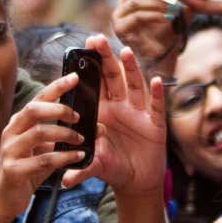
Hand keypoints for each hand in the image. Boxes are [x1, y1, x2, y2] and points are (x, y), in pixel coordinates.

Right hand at [0, 74, 88, 220]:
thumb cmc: (27, 170)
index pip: (38, 99)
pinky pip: (43, 160)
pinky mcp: (14, 170)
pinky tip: (78, 157)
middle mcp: (11, 132)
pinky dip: (64, 157)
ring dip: (64, 134)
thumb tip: (93, 125)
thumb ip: (60, 136)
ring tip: (82, 139)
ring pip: (39, 133)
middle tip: (79, 116)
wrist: (3, 199)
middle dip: (59, 109)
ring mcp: (10, 151)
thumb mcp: (42, 149)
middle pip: (34, 110)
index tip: (75, 77)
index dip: (56, 87)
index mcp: (18, 123)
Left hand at [61, 35, 167, 195]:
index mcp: (102, 113)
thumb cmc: (113, 168)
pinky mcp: (154, 125)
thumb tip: (64, 181)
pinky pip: (156, 107)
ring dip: (131, 68)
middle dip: (105, 59)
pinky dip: (157, 94)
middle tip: (96, 40)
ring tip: (125, 51)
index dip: (90, 67)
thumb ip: (81, 169)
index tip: (82, 48)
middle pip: (113, 78)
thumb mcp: (95, 166)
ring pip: (134, 86)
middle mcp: (120, 108)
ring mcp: (138, 114)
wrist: (135, 182)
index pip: (95, 85)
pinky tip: (156, 80)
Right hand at [113, 0, 185, 72]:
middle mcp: (124, 1)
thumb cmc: (170, 31)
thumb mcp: (184, 7)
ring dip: (158, 2)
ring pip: (136, 0)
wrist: (163, 56)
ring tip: (174, 7)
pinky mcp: (120, 28)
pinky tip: (167, 17)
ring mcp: (119, 15)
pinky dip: (154, 15)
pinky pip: (137, 16)